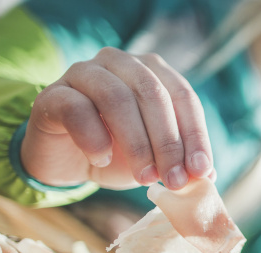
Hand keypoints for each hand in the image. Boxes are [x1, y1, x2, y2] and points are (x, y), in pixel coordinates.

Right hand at [21, 47, 214, 189]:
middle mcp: (120, 62)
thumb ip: (180, 162)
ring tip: (145, 179)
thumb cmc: (117, 153)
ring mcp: (83, 73)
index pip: (183, 96)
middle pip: (152, 94)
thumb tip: (208, 176)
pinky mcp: (53, 94)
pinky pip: (77, 110)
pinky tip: (102, 160)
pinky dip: (95, 139)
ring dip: (137, 144)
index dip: (195, 134)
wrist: (66, 160)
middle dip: (168, 142)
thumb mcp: (155, 158)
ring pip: (117, 99)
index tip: (201, 170)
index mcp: (152, 71)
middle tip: (174, 180)